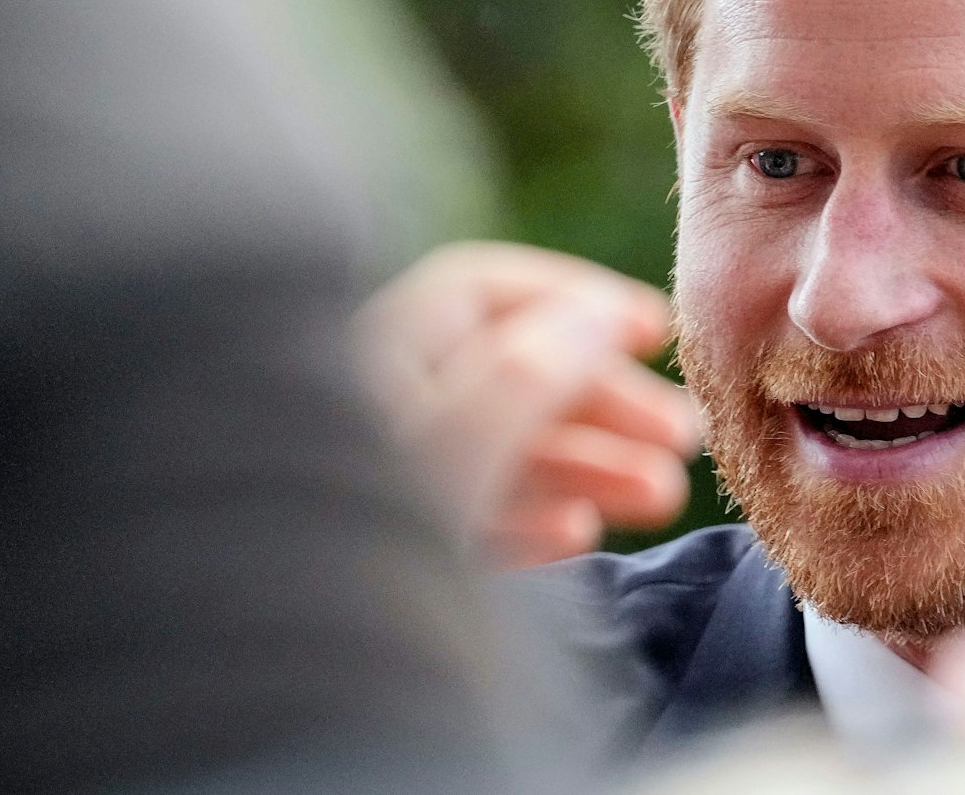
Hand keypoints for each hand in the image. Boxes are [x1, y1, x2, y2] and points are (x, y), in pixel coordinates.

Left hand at [356, 241, 700, 566]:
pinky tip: (578, 534)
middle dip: (603, 403)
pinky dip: (533, 517)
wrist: (280, 671)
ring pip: (499, 449)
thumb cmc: (352, 538)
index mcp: (375, 358)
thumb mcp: (456, 443)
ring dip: (589, 466)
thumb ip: (530, 374)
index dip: (575, 303)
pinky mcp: (383, 551)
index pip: (485, 294)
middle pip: (505, 373)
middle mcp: (375, 408)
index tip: (654, 334)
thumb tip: (597, 315)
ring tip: (658, 497)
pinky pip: (470, 513)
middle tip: (684, 439)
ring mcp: (381, 479)